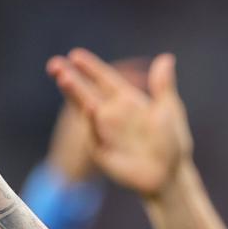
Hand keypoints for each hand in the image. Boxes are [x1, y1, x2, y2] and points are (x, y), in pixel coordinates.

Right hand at [46, 49, 192, 196]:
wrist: (171, 174)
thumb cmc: (172, 141)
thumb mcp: (169, 110)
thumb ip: (163, 86)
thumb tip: (166, 58)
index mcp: (127, 101)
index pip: (105, 80)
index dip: (91, 68)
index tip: (75, 55)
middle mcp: (112, 114)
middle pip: (87, 92)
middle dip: (71, 79)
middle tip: (55, 64)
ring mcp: (105, 132)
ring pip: (86, 110)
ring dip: (74, 94)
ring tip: (64, 78)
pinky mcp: (104, 152)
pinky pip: (96, 135)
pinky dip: (93, 122)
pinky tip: (90, 108)